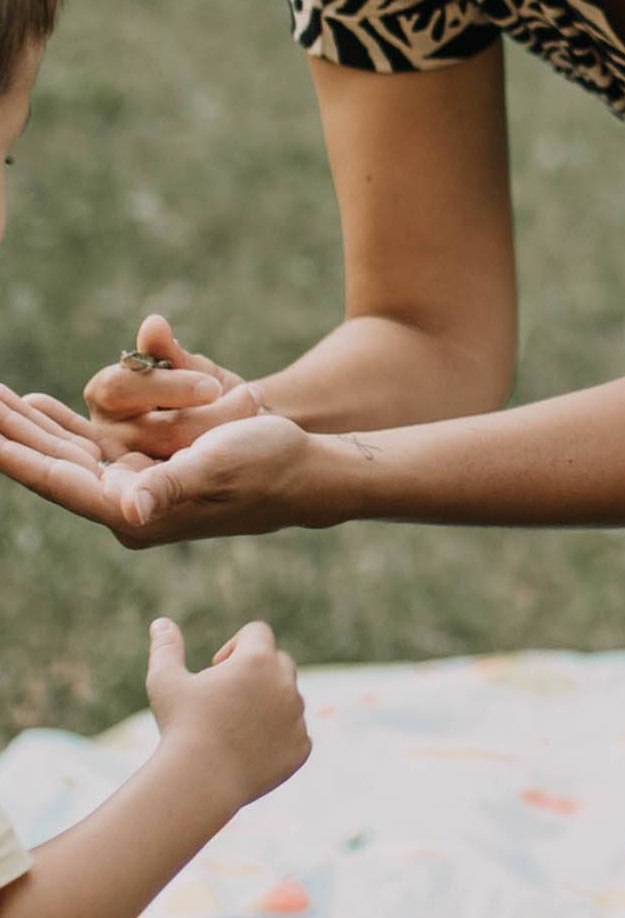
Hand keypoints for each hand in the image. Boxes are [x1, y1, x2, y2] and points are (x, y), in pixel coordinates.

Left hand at [0, 395, 324, 546]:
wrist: (303, 472)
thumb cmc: (266, 467)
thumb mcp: (215, 470)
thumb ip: (167, 487)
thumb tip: (128, 510)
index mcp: (134, 511)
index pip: (59, 480)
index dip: (17, 457)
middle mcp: (124, 502)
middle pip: (52, 463)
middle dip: (12, 433)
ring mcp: (131, 484)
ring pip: (64, 451)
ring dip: (28, 425)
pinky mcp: (143, 468)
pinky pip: (88, 444)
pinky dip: (59, 423)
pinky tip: (36, 405)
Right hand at [85, 315, 265, 468]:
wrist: (239, 430)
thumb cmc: (207, 392)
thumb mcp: (193, 370)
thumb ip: (169, 354)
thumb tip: (153, 325)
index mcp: (106, 394)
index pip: (118, 388)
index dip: (168, 386)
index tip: (213, 386)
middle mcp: (106, 436)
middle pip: (153, 430)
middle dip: (209, 415)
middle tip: (250, 398)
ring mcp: (131, 471)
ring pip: (177, 460)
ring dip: (223, 434)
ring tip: (253, 410)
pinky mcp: (158, 496)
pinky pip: (187, 483)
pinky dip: (218, 459)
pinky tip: (242, 443)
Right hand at [145, 610, 308, 806]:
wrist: (201, 781)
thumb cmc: (180, 727)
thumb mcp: (164, 682)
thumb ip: (165, 648)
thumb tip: (160, 623)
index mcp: (257, 660)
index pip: (257, 632)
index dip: (235, 646)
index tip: (215, 670)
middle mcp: (285, 684)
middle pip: (279, 661)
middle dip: (256, 672)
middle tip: (225, 698)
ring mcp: (297, 718)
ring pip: (289, 698)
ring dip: (268, 704)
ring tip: (234, 726)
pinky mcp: (301, 748)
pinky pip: (296, 733)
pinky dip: (278, 737)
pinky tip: (249, 750)